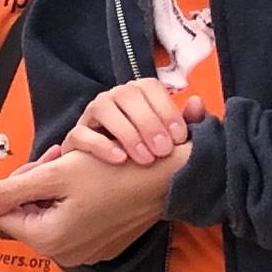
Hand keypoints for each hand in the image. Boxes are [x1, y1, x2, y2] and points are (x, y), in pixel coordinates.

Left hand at [0, 144, 185, 266]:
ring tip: (72, 166)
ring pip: (50, 217)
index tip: (43, 162)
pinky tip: (88, 184)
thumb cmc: (110, 172)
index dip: (17, 183)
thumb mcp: (54, 174)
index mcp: (47, 239)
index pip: (5, 213)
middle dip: (36, 185)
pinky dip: (73, 202)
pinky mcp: (103, 247)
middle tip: (56, 158)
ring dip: (54, 190)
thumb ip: (11, 191)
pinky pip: (73, 224)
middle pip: (28, 215)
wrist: (164, 179)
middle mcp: (65, 255)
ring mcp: (86, 253)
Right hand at [61, 79, 206, 164]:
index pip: (149, 86)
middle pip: (127, 93)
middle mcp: (112, 99)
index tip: (179, 138)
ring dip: (127, 132)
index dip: (166, 109)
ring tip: (144, 159)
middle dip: (148, 123)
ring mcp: (90, 116)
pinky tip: (120, 160)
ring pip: (102, 107)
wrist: (114, 185)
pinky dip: (101, 145)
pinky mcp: (74, 137)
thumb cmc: (149, 156)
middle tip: (163, 151)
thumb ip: (187, 124)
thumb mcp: (172, 141)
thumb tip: (197, 102)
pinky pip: (81, 133)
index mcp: (137, 95)